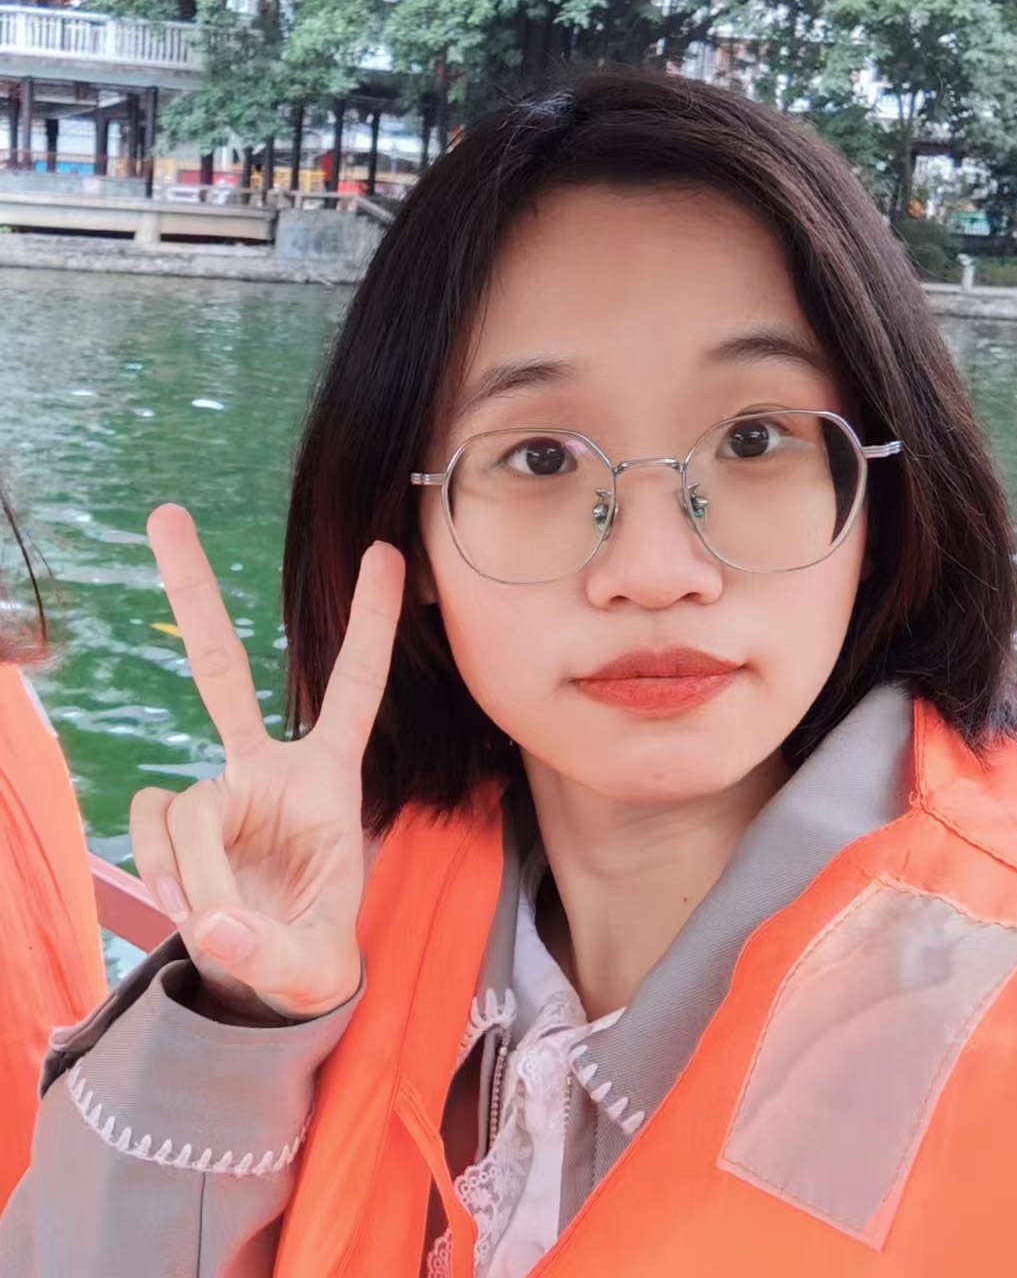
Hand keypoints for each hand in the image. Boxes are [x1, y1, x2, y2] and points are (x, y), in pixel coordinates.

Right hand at [130, 505, 403, 1021]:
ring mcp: (216, 790)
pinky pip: (155, 827)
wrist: (263, 977)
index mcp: (330, 777)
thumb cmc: (310, 950)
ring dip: (196, 872)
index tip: (386, 550)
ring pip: (188, 804)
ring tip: (220, 918)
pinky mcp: (176, 818)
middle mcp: (268, 769)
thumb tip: (216, 929)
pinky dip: (164, 873)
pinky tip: (187, 901)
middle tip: (165, 514)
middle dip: (194, 596)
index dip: (371, 622)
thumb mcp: (314, 961)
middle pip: (221, 671)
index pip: (355, 686)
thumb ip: (273, 950)